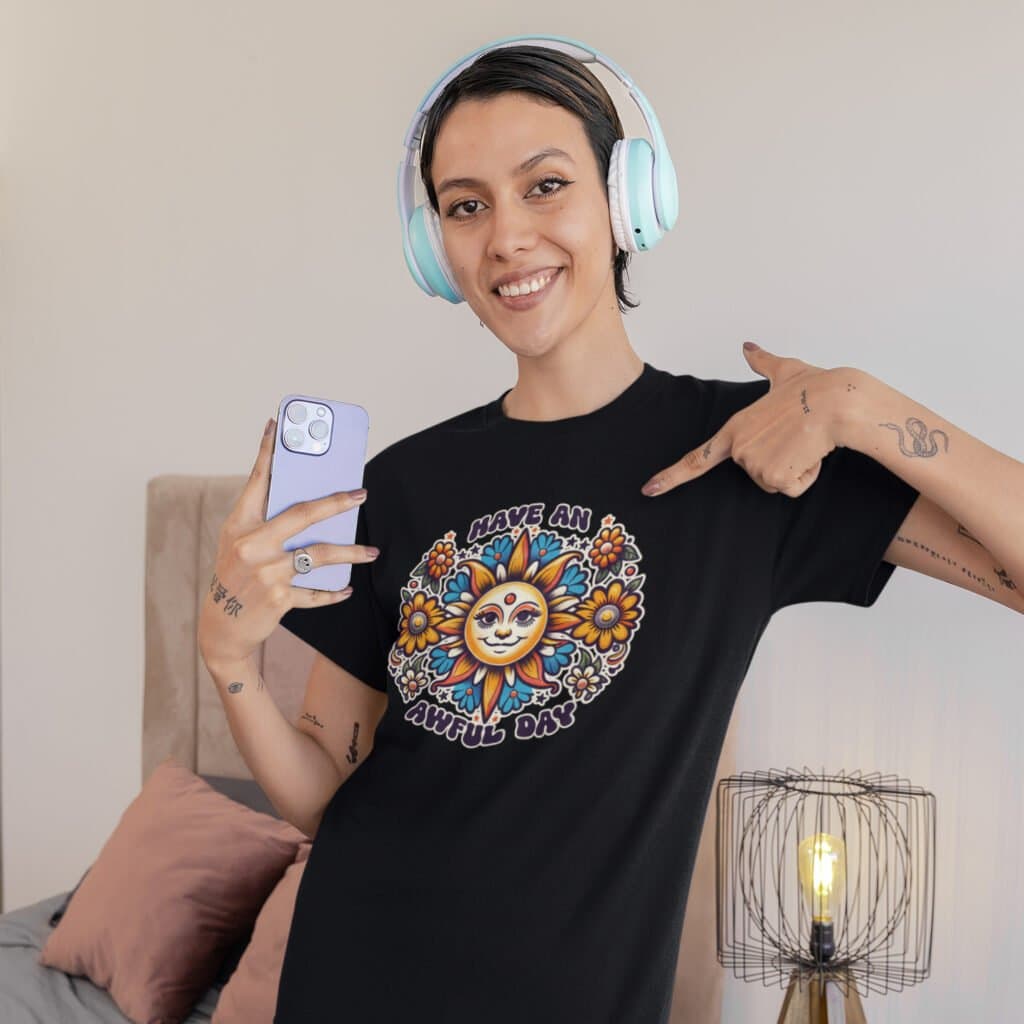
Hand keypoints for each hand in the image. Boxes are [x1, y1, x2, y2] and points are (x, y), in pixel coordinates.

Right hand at [197, 417, 376, 669]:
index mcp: (239, 525)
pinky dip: (334, 592)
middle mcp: (252, 545)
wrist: (221, 628)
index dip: (268, 452)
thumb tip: (310, 502)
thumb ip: (266, 523)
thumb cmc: (236, 577)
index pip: (256, 481)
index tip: (277, 425)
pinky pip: (316, 591)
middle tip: (361, 494)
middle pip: (303, 514)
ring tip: (372, 552)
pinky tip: (347, 589)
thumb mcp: (240, 544)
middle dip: (336, 502)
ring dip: (351, 553)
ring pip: (319, 554)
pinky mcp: (278, 597)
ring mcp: (266, 572)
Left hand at [640, 342, 853, 498]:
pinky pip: (792, 488)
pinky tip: (812, 452)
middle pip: (755, 472)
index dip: (671, 476)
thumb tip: (749, 346)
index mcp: (735, 427)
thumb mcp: (784, 370)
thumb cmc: (816, 386)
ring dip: (795, 467)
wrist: (838, 401)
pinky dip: (806, 475)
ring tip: (805, 441)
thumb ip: (763, 362)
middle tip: (795, 435)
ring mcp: (754, 464)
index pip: (697, 458)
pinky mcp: (774, 477)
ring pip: (775, 482)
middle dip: (779, 460)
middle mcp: (739, 449)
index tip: (649, 490)